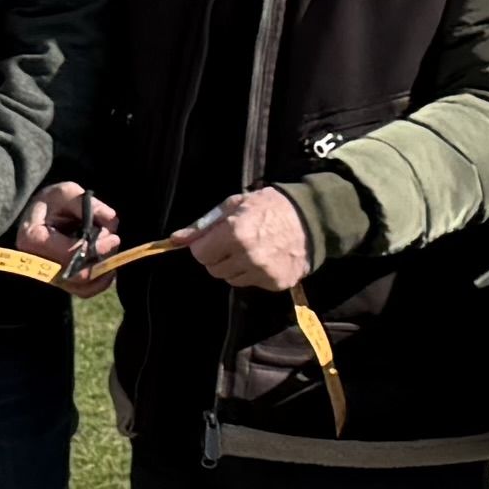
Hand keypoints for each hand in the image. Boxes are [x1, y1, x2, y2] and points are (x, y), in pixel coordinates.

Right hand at [21, 178, 115, 288]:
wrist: (42, 212)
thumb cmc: (52, 201)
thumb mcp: (66, 192)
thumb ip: (87, 204)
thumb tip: (111, 219)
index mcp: (32, 239)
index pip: (69, 254)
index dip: (96, 248)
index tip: (113, 236)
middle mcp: (36, 263)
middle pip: (77, 275)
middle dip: (102, 259)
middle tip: (114, 241)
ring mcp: (47, 276)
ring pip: (82, 286)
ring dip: (103, 271)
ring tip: (110, 250)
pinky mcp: (59, 282)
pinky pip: (83, 291)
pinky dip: (100, 282)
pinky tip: (107, 265)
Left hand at [186, 184, 314, 294]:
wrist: (311, 218)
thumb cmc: (270, 206)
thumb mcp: (235, 205)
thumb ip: (204, 225)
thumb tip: (176, 239)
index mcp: (235, 233)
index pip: (200, 254)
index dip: (204, 245)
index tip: (214, 239)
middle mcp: (248, 256)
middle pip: (213, 269)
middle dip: (218, 257)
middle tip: (233, 242)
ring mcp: (263, 272)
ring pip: (230, 279)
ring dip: (234, 267)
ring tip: (250, 249)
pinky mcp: (275, 283)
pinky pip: (251, 283)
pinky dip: (253, 273)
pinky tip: (265, 258)